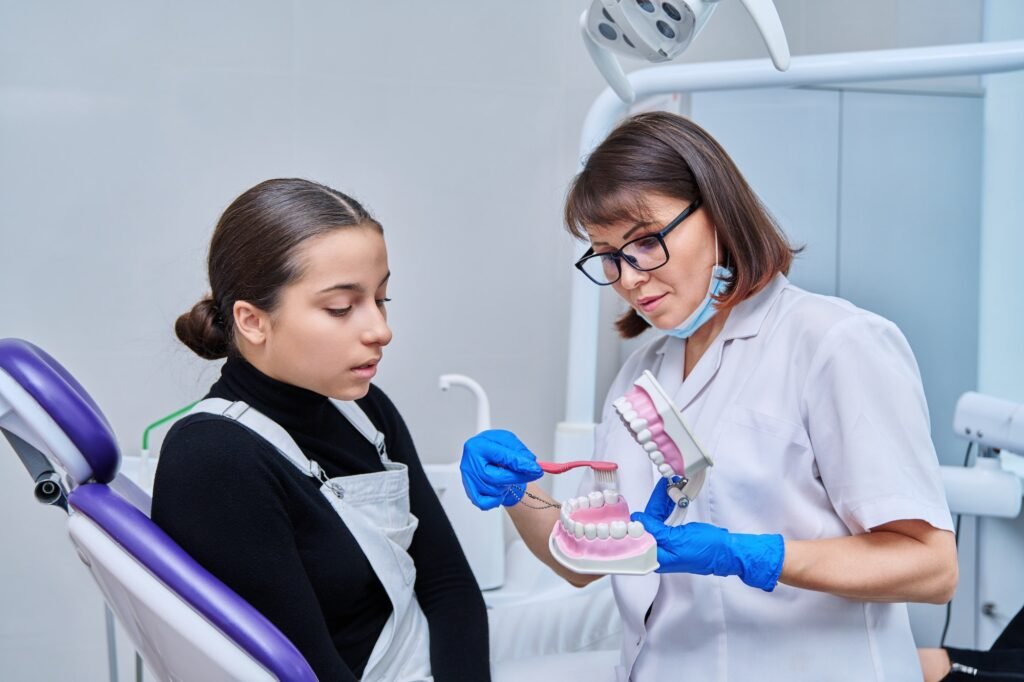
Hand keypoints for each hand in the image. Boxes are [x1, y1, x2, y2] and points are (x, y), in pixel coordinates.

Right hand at [460, 429, 542, 509]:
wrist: (489, 459)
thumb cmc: (497, 450)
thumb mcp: (510, 442)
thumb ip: (520, 451)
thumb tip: (530, 463)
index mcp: (479, 445)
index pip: (501, 456)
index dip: (521, 464)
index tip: (535, 469)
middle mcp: (470, 462)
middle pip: (495, 477)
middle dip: (516, 478)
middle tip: (531, 474)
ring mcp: (468, 479)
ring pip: (493, 490)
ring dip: (506, 486)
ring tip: (508, 477)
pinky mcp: (470, 492)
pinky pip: (484, 503)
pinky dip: (495, 500)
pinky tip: (501, 491)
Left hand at [632, 481, 784, 590]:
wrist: (727, 552)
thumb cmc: (707, 550)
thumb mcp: (678, 540)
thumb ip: (656, 531)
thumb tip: (638, 521)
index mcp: (657, 557)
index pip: (641, 533)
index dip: (640, 515)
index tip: (642, 497)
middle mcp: (660, 552)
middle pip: (650, 523)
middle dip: (656, 503)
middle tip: (663, 485)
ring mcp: (668, 545)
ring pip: (658, 519)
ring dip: (663, 502)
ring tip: (668, 485)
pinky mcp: (676, 539)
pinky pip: (667, 520)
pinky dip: (668, 508)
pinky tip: (670, 496)